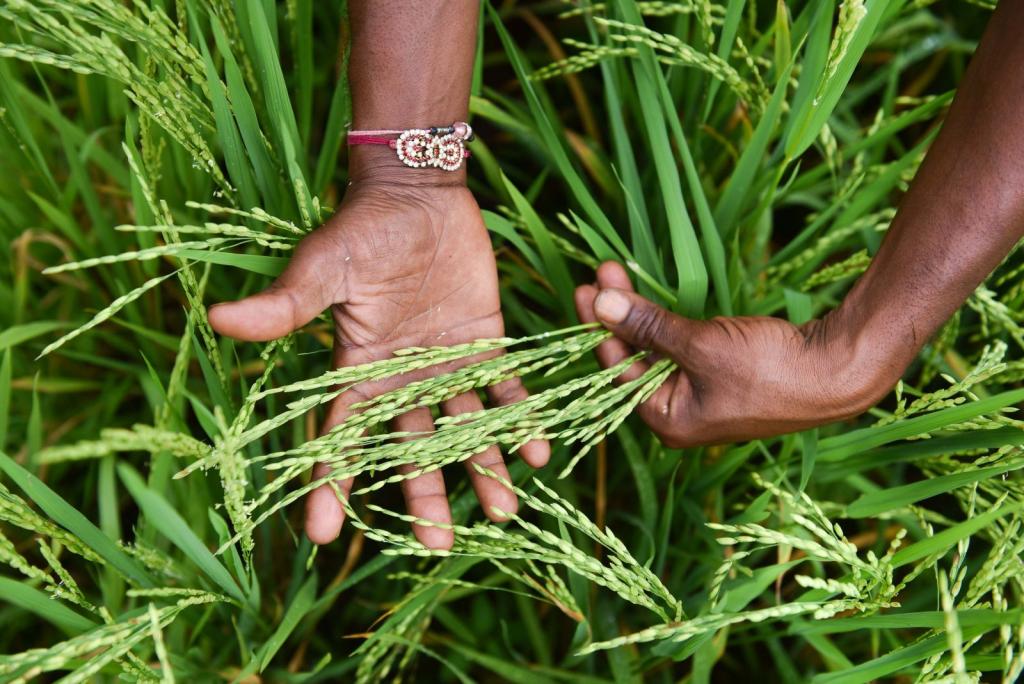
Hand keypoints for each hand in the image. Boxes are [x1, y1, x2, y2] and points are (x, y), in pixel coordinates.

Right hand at [209, 182, 548, 548]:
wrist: (417, 196)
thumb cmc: (362, 230)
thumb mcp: (322, 268)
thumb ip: (286, 304)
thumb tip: (220, 319)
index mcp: (358, 371)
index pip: (341, 437)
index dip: (331, 483)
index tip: (323, 537)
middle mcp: (402, 380)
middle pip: (412, 447)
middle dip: (424, 493)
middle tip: (438, 544)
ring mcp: (445, 366)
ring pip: (464, 427)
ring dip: (484, 466)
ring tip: (507, 510)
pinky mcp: (485, 344)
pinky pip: (504, 390)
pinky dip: (519, 418)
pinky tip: (539, 451)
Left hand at [574, 262, 892, 447]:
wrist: (839, 371)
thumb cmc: (770, 369)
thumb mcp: (701, 345)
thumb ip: (649, 326)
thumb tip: (601, 305)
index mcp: (668, 421)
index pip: (617, 372)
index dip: (600, 329)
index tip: (588, 289)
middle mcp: (680, 414)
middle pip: (634, 360)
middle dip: (617, 315)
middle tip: (600, 274)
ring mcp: (702, 395)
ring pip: (657, 350)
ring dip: (640, 313)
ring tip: (618, 275)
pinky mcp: (721, 375)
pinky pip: (682, 348)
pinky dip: (666, 322)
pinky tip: (652, 296)